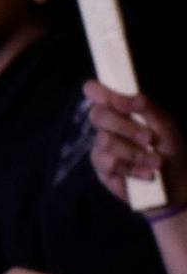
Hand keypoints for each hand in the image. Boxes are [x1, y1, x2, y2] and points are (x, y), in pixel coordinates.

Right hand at [85, 82, 184, 211]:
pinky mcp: (102, 169)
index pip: (96, 92)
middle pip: (98, 115)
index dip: (99, 91)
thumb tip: (123, 98)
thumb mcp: (165, 123)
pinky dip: (134, 168)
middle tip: (149, 138)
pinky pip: (111, 164)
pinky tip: (148, 174)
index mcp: (121, 109)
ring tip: (157, 162)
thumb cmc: (171, 149)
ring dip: (136, 153)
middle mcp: (108, 126)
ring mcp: (102, 147)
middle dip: (125, 126)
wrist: (176, 183)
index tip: (117, 99)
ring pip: (107, 141)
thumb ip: (145, 106)